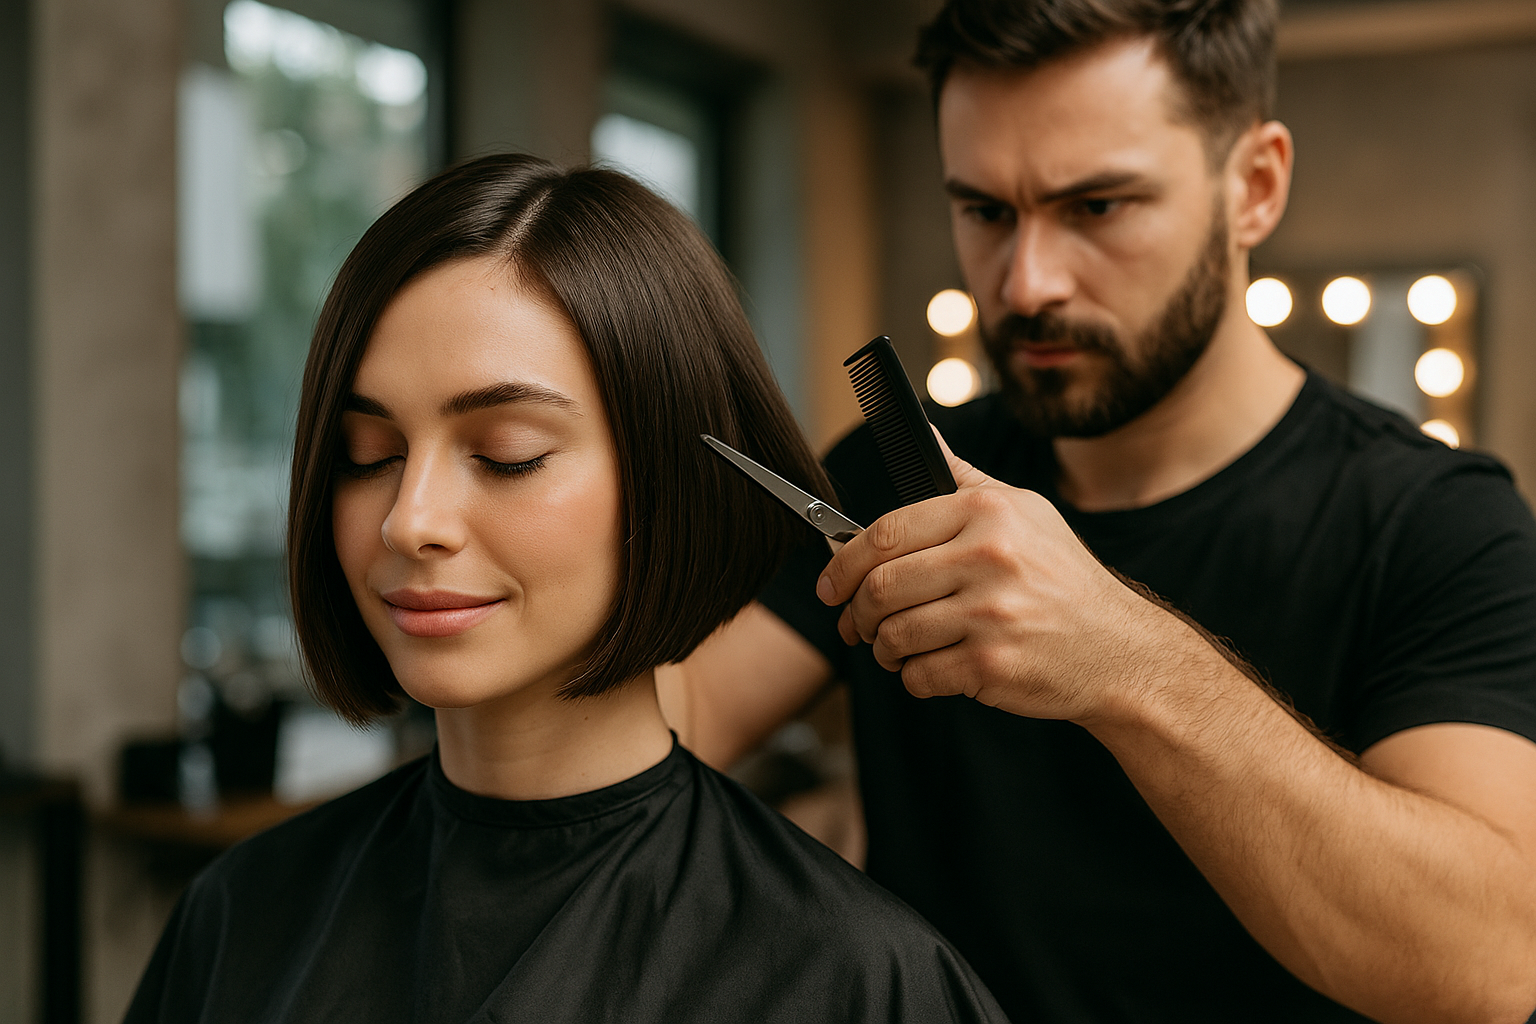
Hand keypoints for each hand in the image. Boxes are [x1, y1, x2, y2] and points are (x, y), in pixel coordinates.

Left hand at [817, 430, 1191, 724]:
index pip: (886, 532)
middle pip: (880, 587)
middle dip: (856, 614)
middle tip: (856, 626)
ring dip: (882, 650)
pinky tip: (931, 668)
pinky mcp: (993, 663)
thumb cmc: (1063, 578)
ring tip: (894, 649)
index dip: (843, 563)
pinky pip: (919, 675)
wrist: (1119, 649)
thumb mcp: (1024, 511)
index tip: (830, 585)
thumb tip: (923, 431)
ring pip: (893, 635)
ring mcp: (991, 613)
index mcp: (988, 513)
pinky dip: (913, 678)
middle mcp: (989, 557)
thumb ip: (963, 479)